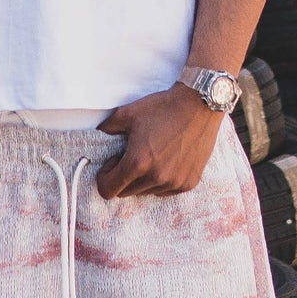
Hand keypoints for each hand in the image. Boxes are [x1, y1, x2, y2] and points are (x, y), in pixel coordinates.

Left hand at [96, 83, 223, 198]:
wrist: (200, 104)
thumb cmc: (163, 107)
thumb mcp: (128, 113)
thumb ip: (106, 128)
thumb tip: (97, 137)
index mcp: (138, 163)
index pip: (108, 190)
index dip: (105, 177)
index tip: (114, 161)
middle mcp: (156, 177)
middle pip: (126, 193)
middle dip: (123, 177)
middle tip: (131, 156)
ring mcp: (174, 182)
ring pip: (146, 192)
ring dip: (143, 179)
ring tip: (151, 156)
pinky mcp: (189, 183)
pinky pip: (166, 191)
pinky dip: (161, 181)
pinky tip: (167, 160)